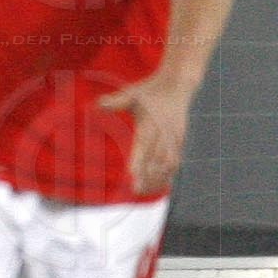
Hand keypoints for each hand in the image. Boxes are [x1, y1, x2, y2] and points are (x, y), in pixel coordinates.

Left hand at [98, 75, 193, 195]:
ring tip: (145, 191)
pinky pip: (177, 161)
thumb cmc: (149, 91)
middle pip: (158, 158)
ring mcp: (175, 137)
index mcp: (152, 122)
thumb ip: (116, 101)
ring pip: (170, 163)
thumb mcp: (132, 93)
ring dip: (159, 178)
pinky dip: (169, 174)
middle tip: (136, 190)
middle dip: (148, 175)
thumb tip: (97, 104)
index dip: (140, 160)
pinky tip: (159, 186)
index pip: (145, 144)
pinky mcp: (180, 141)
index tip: (132, 174)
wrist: (177, 85)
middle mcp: (165, 132)